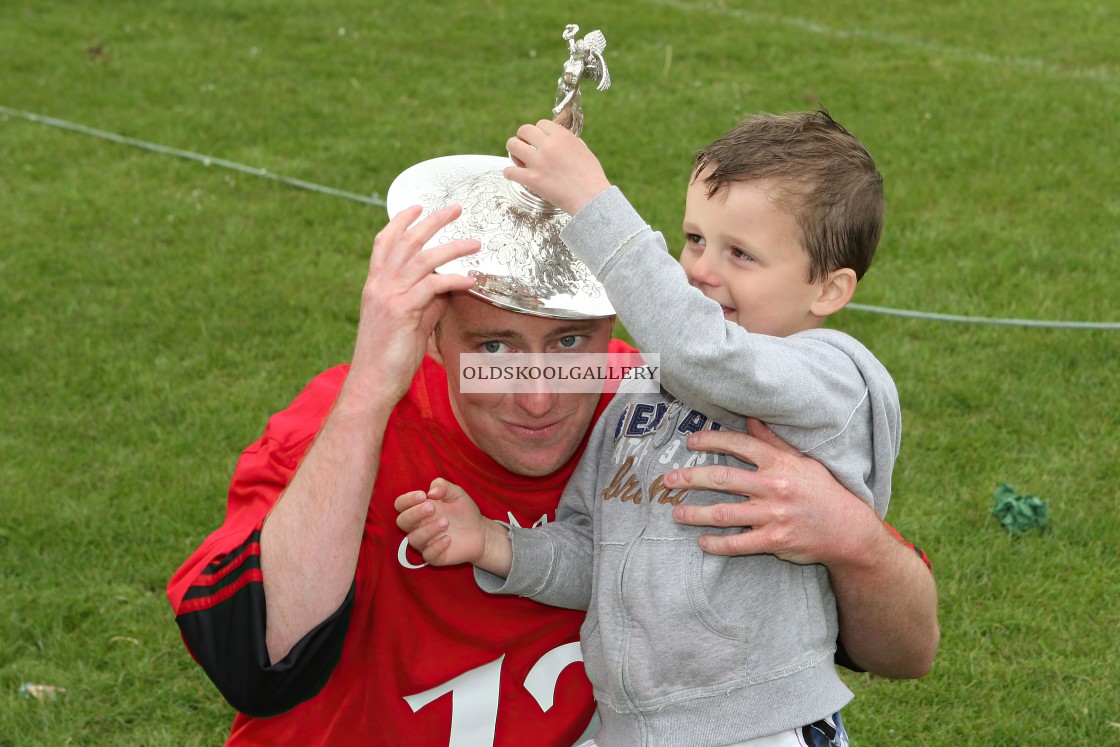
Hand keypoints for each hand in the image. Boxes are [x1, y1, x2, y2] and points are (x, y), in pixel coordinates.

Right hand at [347, 205, 478, 405]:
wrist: (373, 382)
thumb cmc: (390, 356)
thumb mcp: (410, 322)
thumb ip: (427, 301)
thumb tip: (448, 286)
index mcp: (375, 284)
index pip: (385, 242)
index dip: (401, 222)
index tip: (418, 206)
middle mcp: (379, 284)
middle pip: (407, 241)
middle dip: (432, 221)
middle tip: (456, 208)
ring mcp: (388, 295)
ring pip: (423, 259)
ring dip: (452, 247)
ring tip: (475, 242)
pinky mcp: (402, 310)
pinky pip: (432, 286)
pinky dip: (453, 279)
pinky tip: (470, 280)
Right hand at [394, 479, 509, 571]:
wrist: (480, 532)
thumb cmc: (464, 511)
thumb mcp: (456, 493)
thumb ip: (443, 487)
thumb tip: (431, 492)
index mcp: (419, 509)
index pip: (401, 505)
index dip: (407, 500)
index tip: (422, 495)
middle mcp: (419, 526)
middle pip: (402, 521)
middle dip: (414, 514)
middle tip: (431, 508)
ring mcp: (426, 542)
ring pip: (413, 539)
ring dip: (427, 530)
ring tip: (445, 522)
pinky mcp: (435, 556)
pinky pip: (428, 555)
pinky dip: (436, 547)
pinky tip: (448, 539)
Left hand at [504, 119, 611, 215]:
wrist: (591, 199)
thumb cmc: (591, 177)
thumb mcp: (584, 151)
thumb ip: (570, 142)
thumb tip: (561, 139)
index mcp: (562, 136)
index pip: (541, 123)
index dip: (539, 132)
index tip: (539, 140)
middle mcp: (548, 146)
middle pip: (524, 130)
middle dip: (523, 137)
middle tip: (525, 147)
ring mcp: (538, 162)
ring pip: (512, 145)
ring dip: (513, 151)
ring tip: (518, 159)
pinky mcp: (532, 179)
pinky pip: (510, 171)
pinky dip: (509, 173)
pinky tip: (514, 175)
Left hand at [665, 418, 880, 566]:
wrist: (848, 530)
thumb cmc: (823, 491)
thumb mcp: (802, 461)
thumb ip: (774, 442)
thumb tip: (750, 419)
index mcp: (779, 463)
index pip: (739, 445)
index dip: (712, 440)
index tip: (690, 441)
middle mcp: (773, 487)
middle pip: (722, 478)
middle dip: (690, 478)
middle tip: (668, 480)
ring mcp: (773, 515)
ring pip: (723, 513)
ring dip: (694, 514)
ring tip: (676, 513)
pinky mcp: (774, 541)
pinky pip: (738, 543)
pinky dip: (716, 544)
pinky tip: (702, 543)